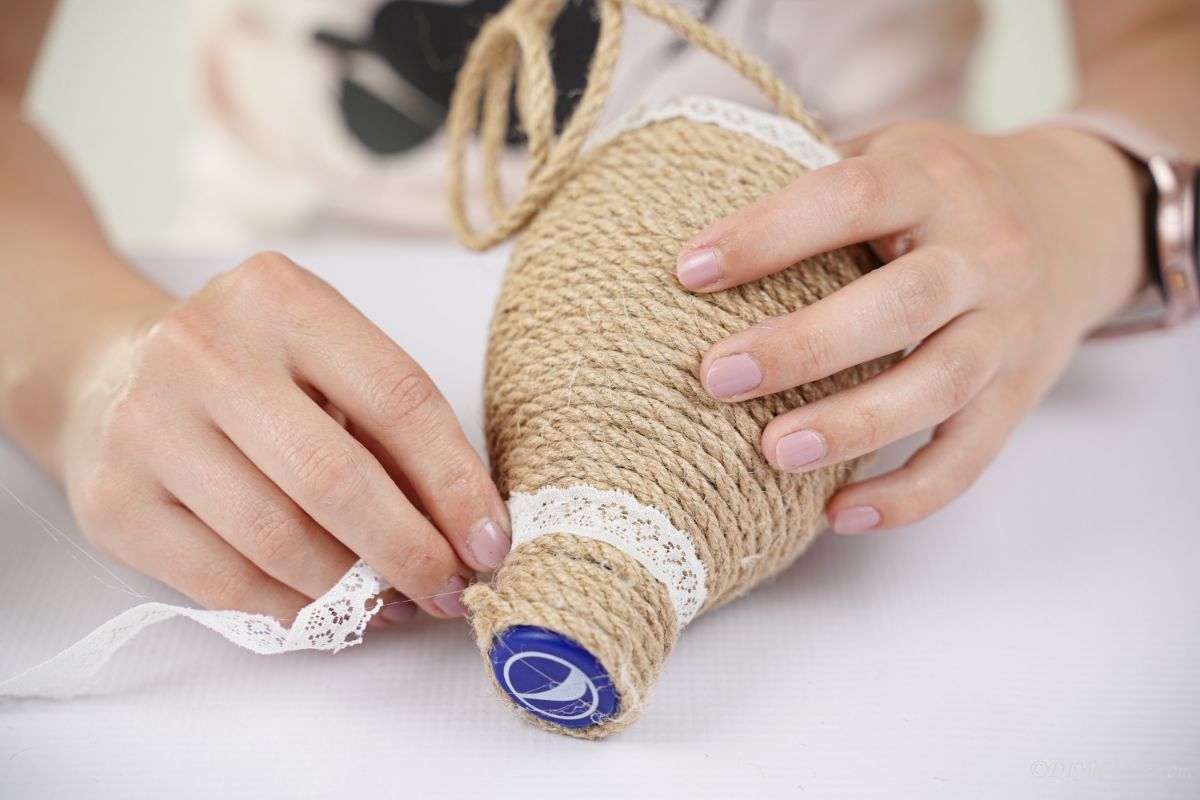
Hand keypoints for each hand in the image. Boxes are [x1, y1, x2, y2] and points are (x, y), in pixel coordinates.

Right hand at [59, 252, 510, 621]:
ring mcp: (146, 425)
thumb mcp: (326, 367)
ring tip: (391, 602)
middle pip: (333, 476)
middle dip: (408, 549)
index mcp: (281, 299)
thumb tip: (468, 537)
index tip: (490, 541)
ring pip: (277, 539)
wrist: (110, 374)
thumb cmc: (255, 374)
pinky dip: (292, 608)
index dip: (456, 482)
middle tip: (447, 589)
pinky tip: (327, 610)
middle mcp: (204, 352)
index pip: (397, 397)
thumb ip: (391, 436)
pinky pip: (223, 583)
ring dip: (352, 589)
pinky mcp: (113, 501)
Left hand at [676, 121, 1144, 533]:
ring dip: (854, 425)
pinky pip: (972, 455)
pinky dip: (911, 494)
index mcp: (934, 177)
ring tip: (772, 452)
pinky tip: (840, 512)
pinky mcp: (1022, 391)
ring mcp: (1011, 325)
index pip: (852, 199)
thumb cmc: (942, 190)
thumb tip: (691, 225)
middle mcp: (986, 249)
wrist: (1080, 214)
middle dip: (805, 346)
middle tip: (717, 377)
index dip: (768, 234)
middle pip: (902, 304)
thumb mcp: (891, 150)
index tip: (689, 271)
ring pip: (939, 384)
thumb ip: (812, 177)